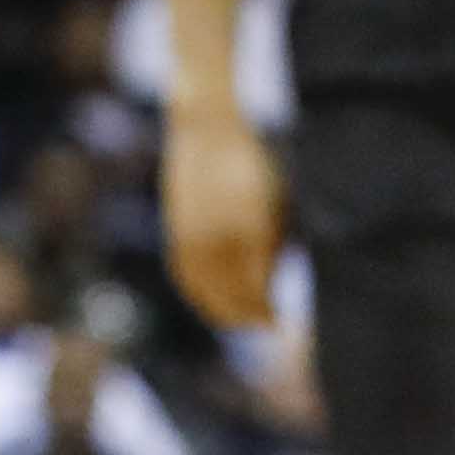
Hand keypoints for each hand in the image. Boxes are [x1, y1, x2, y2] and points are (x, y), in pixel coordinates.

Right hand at [161, 100, 287, 336]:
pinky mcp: (175, 232)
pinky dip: (198, 295)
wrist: (207, 128)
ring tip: (242, 321)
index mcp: (248, 229)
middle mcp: (217, 237)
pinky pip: (184, 275)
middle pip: (231, 295)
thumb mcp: (275, 200)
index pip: (255, 289)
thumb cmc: (252, 162)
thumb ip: (273, 244)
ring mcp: (192, 235)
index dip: (267, 311)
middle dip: (249, 316)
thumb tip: (270, 287)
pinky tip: (211, 302)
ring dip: (223, 312)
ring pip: (204, 291)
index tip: (279, 322)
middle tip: (267, 327)